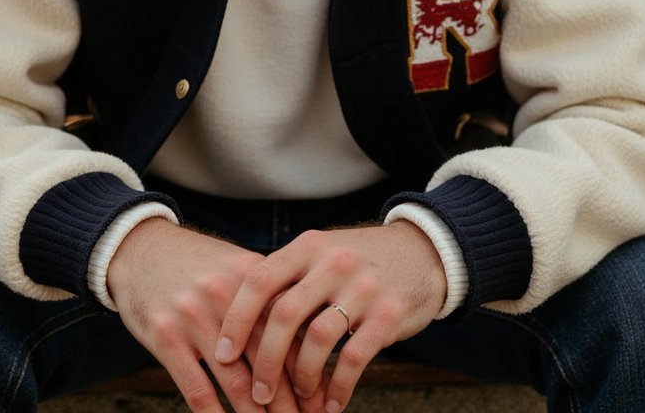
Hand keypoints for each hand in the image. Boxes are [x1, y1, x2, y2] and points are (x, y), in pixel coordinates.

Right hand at [107, 217, 315, 412]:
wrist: (142, 248)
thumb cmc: (198, 265)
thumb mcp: (237, 268)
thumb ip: (268, 301)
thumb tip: (309, 346)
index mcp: (253, 278)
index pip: (291, 334)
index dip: (311, 374)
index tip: (323, 404)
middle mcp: (227, 296)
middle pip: (269, 362)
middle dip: (290, 404)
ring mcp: (195, 317)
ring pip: (237, 383)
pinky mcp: (166, 336)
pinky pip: (197, 389)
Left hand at [215, 221, 447, 412]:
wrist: (421, 253)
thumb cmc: (356, 262)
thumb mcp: (321, 255)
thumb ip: (289, 280)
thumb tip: (240, 324)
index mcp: (308, 246)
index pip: (260, 280)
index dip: (236, 319)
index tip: (223, 354)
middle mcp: (333, 262)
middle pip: (285, 314)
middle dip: (266, 361)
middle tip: (258, 393)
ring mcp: (363, 286)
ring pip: (318, 339)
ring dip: (303, 378)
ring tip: (299, 399)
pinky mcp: (389, 313)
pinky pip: (355, 358)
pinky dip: (339, 387)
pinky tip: (331, 403)